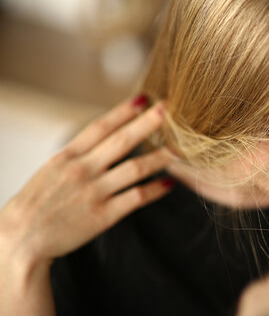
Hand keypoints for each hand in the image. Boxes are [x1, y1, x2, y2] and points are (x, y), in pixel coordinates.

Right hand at [0, 95, 172, 267]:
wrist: (20, 240)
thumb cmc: (35, 204)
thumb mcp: (51, 170)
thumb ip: (78, 155)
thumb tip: (104, 141)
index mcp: (68, 156)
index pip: (100, 126)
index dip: (124, 111)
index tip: (144, 98)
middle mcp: (83, 170)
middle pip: (123, 140)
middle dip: (148, 123)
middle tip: (169, 109)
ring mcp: (94, 192)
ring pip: (136, 168)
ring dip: (160, 157)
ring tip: (179, 150)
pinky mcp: (103, 215)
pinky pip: (136, 198)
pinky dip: (155, 190)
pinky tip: (169, 183)